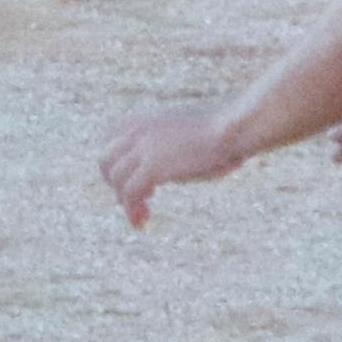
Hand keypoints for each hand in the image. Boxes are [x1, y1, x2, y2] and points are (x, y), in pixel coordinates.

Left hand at [99, 105, 241, 229]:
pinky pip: (129, 193)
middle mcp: (139, 131)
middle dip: (115, 182)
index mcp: (148, 119)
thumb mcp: (193, 129)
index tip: (134, 176)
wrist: (235, 126)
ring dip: (125, 201)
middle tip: (135, 199)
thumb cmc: (228, 128)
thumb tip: (189, 154)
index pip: (112, 136)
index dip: (118, 160)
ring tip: (142, 215)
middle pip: (106, 159)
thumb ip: (178, 141)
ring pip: (115, 179)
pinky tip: (142, 222)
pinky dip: (131, 210)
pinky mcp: (153, 167)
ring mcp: (144, 149)